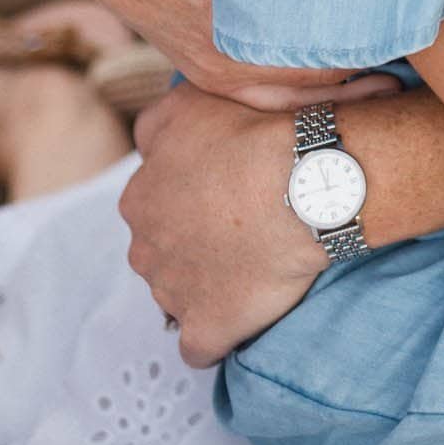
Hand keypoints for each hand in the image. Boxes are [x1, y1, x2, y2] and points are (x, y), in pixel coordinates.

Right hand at [54, 0, 397, 108]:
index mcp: (224, 3)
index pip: (315, 29)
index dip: (370, 22)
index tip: (417, 5)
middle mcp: (223, 52)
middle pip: (320, 70)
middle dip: (375, 53)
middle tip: (431, 34)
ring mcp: (216, 72)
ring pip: (301, 95)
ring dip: (354, 84)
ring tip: (415, 68)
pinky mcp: (212, 75)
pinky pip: (276, 103)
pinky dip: (321, 100)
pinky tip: (369, 89)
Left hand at [120, 74, 394, 366]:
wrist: (304, 181)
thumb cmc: (257, 133)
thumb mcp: (193, 99)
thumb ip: (160, 115)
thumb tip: (149, 132)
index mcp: (139, 195)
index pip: (151, 203)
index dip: (189, 198)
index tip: (223, 192)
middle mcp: (144, 247)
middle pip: (160, 250)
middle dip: (191, 243)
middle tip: (240, 226)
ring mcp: (172, 293)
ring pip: (179, 294)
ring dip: (207, 283)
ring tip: (253, 262)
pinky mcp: (205, 328)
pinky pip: (201, 345)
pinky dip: (218, 333)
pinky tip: (245, 312)